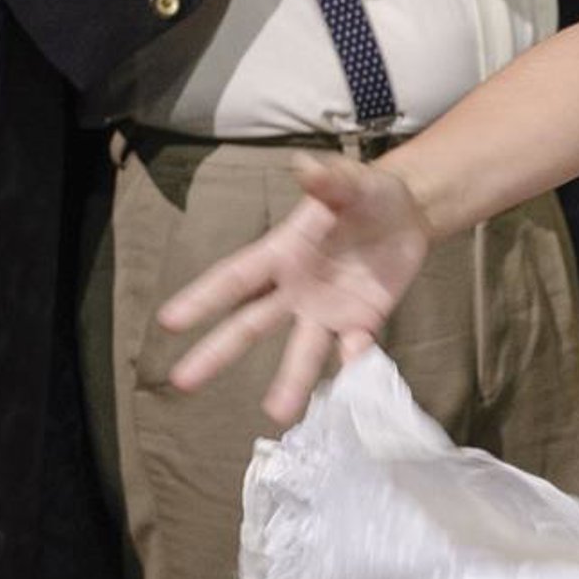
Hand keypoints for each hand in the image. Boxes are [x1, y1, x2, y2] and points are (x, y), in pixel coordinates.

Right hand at [158, 152, 433, 424]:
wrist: (409, 215)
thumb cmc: (367, 195)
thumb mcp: (350, 183)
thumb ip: (328, 181)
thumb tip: (303, 165)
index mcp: (281, 253)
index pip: (234, 278)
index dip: (202, 298)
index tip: (169, 321)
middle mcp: (295, 290)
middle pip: (249, 325)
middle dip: (217, 352)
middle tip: (182, 382)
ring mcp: (326, 311)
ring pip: (301, 351)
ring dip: (290, 381)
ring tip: (276, 413)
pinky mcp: (361, 323)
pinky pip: (354, 349)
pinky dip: (354, 360)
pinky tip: (353, 369)